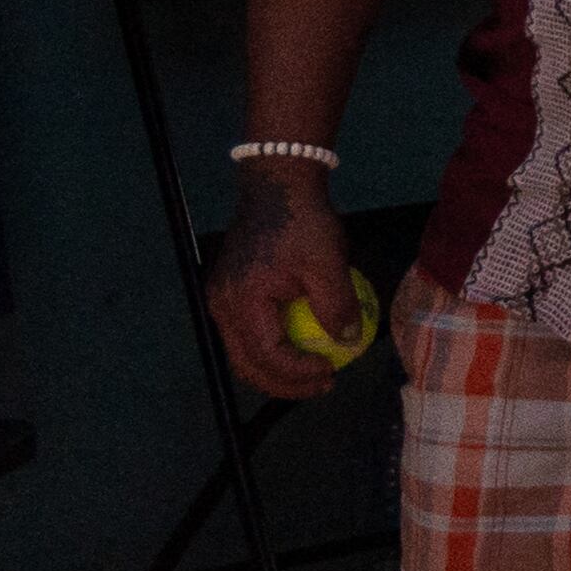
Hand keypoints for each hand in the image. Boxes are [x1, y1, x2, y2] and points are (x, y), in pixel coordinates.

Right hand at [204, 169, 360, 401]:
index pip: (266, 356)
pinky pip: (247, 333)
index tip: (331, 373)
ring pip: (244, 352)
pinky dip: (270, 347)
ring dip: (276, 369)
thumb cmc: (303, 221)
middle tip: (324, 384)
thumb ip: (337, 305)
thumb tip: (349, 341)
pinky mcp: (230, 291)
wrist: (277, 186)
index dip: (298, 373)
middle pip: (247, 363)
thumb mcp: (327, 263)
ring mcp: (221, 299)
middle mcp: (221, 306)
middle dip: (284, 383)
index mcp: (242, 301)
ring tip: (314, 372)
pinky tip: (300, 346)